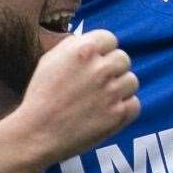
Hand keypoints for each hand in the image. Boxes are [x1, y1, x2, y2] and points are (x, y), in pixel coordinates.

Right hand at [6, 29, 139, 165]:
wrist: (37, 133)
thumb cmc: (41, 96)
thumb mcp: (50, 60)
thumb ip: (74, 46)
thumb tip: (94, 42)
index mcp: (83, 49)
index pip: (109, 39)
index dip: (102, 51)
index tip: (95, 62)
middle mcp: (100, 68)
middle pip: (123, 59)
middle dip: (112, 69)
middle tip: (96, 83)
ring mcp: (112, 92)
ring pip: (131, 81)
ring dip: (119, 88)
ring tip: (99, 99)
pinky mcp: (119, 114)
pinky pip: (134, 103)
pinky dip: (123, 108)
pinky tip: (105, 112)